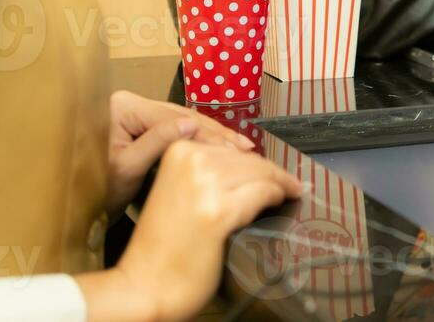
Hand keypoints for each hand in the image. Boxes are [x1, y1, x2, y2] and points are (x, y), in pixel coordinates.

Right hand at [78, 139, 302, 321]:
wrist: (143, 285)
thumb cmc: (162, 243)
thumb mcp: (177, 189)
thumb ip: (205, 170)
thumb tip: (248, 163)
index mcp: (178, 150)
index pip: (230, 148)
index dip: (254, 160)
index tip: (270, 168)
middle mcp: (191, 161)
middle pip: (248, 160)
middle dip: (272, 172)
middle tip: (289, 182)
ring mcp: (206, 185)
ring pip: (261, 173)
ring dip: (280, 183)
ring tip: (290, 191)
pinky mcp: (220, 212)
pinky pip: (264, 193)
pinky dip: (277, 196)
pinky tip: (281, 201)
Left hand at [106, 89, 254, 217]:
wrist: (71, 210)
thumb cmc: (93, 191)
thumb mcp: (126, 168)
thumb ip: (158, 142)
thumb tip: (193, 125)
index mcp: (123, 106)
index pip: (173, 118)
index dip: (207, 134)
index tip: (235, 150)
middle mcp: (131, 102)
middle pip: (182, 116)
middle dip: (216, 133)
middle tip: (246, 148)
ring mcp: (136, 113)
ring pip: (183, 121)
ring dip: (213, 136)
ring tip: (241, 148)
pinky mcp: (141, 126)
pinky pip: (175, 130)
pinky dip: (199, 139)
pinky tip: (220, 147)